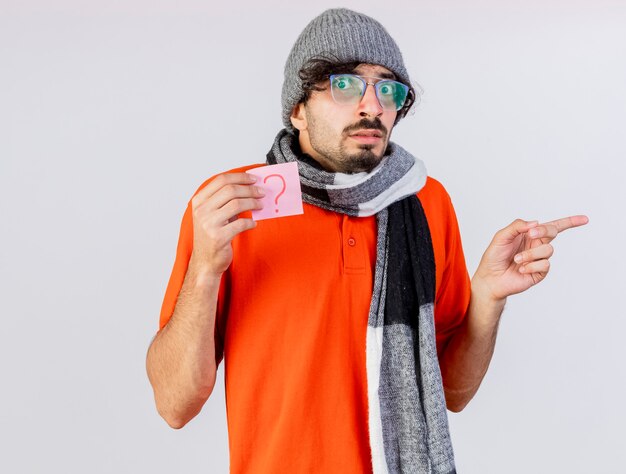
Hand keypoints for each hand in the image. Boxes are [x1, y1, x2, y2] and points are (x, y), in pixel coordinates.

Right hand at [189, 172, 263, 274]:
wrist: (205, 261)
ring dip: (253, 203)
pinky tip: (254, 224)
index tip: (253, 178)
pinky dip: (250, 222)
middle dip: (250, 189)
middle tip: (261, 193)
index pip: (221, 180)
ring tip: (260, 205)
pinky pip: (241, 223)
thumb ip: (223, 201)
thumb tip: (248, 187)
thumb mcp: (211, 214)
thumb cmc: (211, 236)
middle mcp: (201, 211)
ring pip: (237, 204)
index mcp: (199, 201)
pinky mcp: (219, 237)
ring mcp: (209, 224)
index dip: (240, 177)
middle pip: (230, 190)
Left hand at [474, 215, 588, 300]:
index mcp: (530, 235)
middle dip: (543, 231)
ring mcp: (540, 259)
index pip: (553, 226)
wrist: (490, 278)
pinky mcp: (540, 272)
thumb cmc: (494, 256)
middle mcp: (537, 245)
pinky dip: (531, 266)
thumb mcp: (501, 237)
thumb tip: (536, 222)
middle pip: (552, 232)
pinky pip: (544, 265)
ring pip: (548, 250)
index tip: (585, 219)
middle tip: (531, 234)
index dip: (570, 222)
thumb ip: (517, 226)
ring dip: (531, 254)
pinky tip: (521, 269)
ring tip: (517, 259)